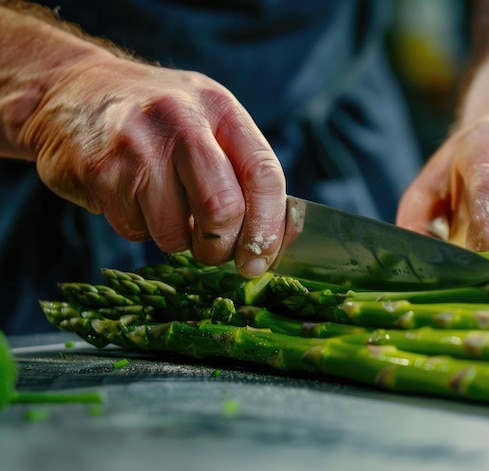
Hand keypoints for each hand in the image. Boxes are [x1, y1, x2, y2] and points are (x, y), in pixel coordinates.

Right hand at [24, 54, 285, 275]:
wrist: (74, 90)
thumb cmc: (158, 120)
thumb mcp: (207, 122)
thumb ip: (242, 172)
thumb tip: (274, 242)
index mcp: (220, 109)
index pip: (264, 175)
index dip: (269, 228)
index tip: (260, 259)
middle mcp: (182, 121)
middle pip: (222, 209)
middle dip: (221, 247)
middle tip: (214, 251)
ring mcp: (138, 146)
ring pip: (175, 233)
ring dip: (176, 239)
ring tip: (164, 208)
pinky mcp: (101, 172)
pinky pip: (134, 230)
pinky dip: (139, 228)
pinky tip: (131, 196)